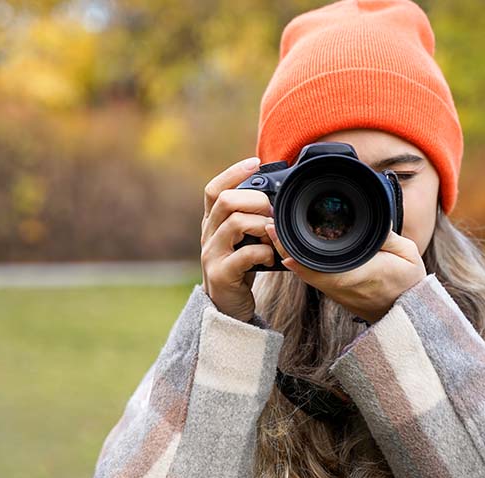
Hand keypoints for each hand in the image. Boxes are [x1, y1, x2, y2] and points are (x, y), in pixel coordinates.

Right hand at [200, 156, 275, 321]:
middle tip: (272, 211)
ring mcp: (211, 255)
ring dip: (261, 225)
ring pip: (234, 223)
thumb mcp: (242, 240)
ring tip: (272, 235)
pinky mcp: (221, 274)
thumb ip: (251, 219)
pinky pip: (245, 255)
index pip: (214, 189)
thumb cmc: (240, 268)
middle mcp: (208, 235)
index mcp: (213, 223)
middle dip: (255, 200)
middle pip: (225, 201)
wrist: (228, 308)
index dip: (233, 173)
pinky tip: (270, 257)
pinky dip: (264, 252)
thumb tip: (277, 196)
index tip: (256, 162)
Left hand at [265, 224, 425, 323]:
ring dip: (287, 252)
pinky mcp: (334, 291)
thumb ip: (386, 235)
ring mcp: (333, 289)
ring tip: (275, 232)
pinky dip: (297, 261)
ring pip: (301, 271)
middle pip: (299, 265)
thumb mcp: (406, 253)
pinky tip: (290, 247)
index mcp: (353, 274)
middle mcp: (337, 284)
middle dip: (282, 245)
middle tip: (269, 225)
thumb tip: (372, 216)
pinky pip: (310, 275)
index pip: (313, 262)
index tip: (277, 229)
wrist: (406, 312)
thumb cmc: (407, 282)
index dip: (291, 247)